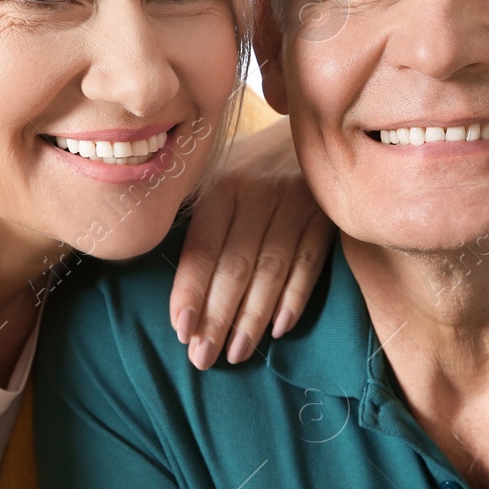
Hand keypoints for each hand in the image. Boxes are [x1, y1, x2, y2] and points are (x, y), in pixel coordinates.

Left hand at [170, 115, 332, 369]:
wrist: (313, 130)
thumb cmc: (253, 164)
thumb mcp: (220, 176)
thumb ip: (198, 216)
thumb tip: (163, 271)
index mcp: (222, 186)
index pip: (202, 247)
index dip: (190, 289)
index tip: (181, 329)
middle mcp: (256, 193)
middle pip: (234, 266)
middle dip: (217, 317)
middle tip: (202, 358)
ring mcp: (294, 204)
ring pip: (271, 270)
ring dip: (252, 317)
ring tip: (236, 354)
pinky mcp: (325, 216)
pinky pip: (310, 263)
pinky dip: (295, 298)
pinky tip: (279, 329)